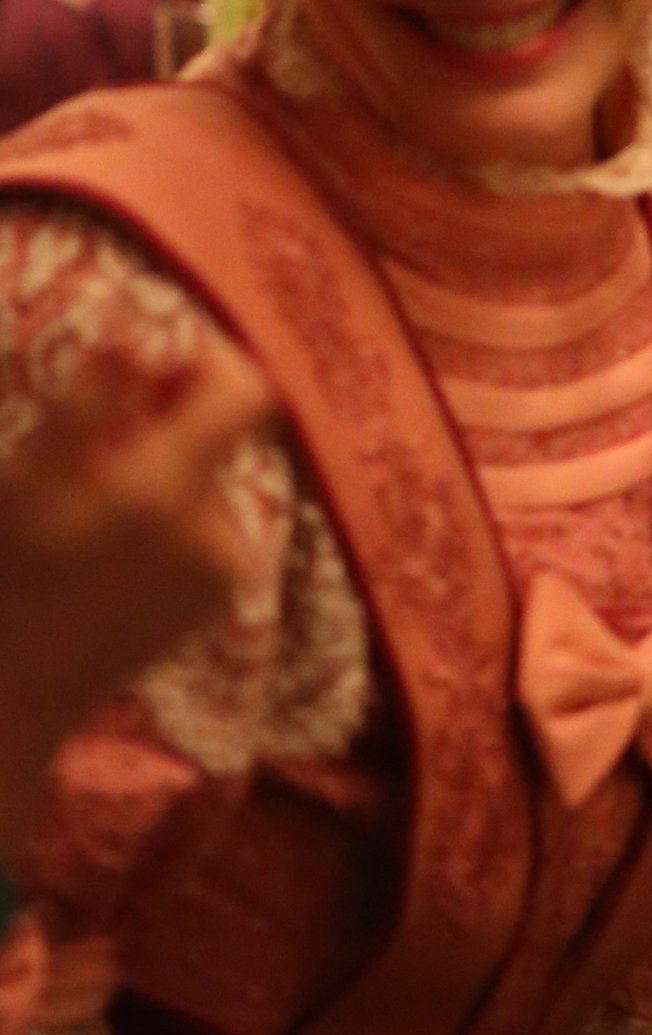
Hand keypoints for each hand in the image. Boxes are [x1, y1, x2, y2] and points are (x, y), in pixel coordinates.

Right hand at [0, 329, 272, 862]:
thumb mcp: (31, 479)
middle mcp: (212, 534)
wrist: (16, 696)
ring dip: (161, 473)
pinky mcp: (213, 603)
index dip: (208, 364)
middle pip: (220, 436)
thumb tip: (132, 338)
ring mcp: (219, 575)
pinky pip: (204, 527)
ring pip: (205, 480)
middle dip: (166, 424)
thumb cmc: (9, 577)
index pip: (245, 394)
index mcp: (166, 494)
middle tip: (97, 445)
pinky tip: (111, 548)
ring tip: (92, 506)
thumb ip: (89, 402)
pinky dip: (167, 517)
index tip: (152, 371)